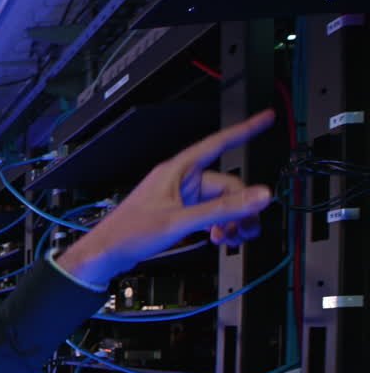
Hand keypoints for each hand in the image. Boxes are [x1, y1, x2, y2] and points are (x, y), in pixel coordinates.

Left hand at [56, 110, 276, 285]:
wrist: (106, 254)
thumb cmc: (130, 233)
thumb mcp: (181, 221)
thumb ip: (222, 209)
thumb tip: (258, 196)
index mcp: (178, 171)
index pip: (218, 143)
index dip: (244, 130)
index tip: (266, 118)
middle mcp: (180, 180)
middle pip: (226, 184)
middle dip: (241, 206)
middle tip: (248, 228)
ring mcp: (179, 197)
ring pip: (219, 202)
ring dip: (231, 219)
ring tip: (233, 238)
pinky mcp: (178, 213)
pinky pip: (208, 213)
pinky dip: (218, 225)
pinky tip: (218, 238)